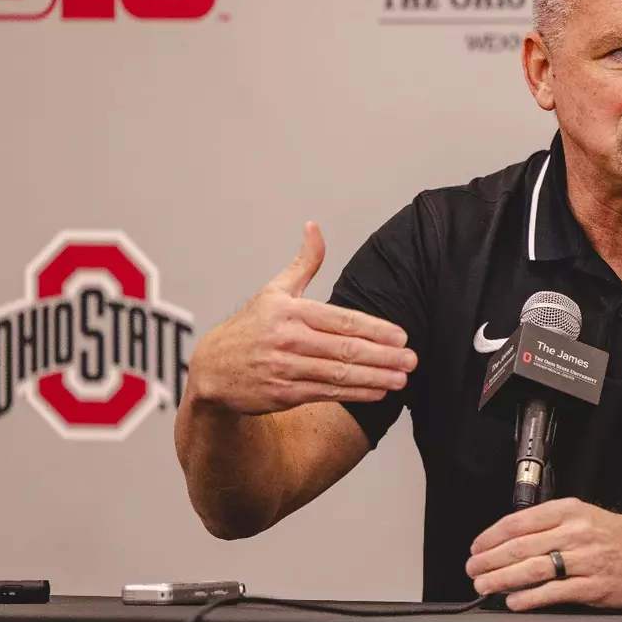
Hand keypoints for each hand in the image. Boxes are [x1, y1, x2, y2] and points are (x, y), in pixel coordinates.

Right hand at [185, 222, 417, 415]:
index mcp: (290, 311)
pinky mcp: (283, 394)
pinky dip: (355, 394)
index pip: (341, 320)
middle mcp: (288, 340)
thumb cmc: (249, 328)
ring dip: (375, 377)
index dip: (375, 329)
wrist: (211, 369)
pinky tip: (377, 391)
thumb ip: (303, 263)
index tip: (401, 336)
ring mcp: (285, 368)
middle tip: (411, 359)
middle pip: (345, 349)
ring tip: (401, 378)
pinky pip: (327, 393)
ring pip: (339, 374)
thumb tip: (314, 227)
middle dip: (383, 356)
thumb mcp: (274, 291)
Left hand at [466, 499, 621, 610]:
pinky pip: (555, 592)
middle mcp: (576, 532)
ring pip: (534, 569)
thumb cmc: (616, 536)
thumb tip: (509, 542)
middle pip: (521, 546)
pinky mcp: (594, 585)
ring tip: (485, 585)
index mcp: (569, 511)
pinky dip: (530, 598)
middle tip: (473, 569)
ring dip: (503, 579)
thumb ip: (550, 525)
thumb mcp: (584, 516)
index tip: (477, 547)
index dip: (492, 536)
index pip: (519, 521)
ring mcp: (586, 559)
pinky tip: (515, 601)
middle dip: (490, 560)